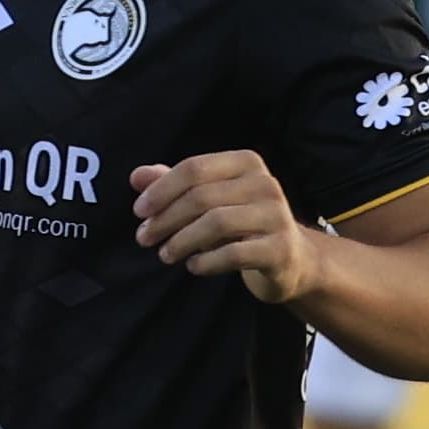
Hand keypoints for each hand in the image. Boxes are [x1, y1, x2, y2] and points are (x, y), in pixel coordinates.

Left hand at [131, 153, 320, 304]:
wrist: (292, 260)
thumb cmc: (242, 224)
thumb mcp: (209, 200)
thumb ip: (174, 185)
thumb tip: (136, 177)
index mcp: (246, 162)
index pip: (194, 168)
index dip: (161, 189)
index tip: (139, 211)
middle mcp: (265, 184)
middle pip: (202, 196)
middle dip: (166, 218)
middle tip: (144, 237)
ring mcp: (276, 216)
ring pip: (216, 223)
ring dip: (182, 241)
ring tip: (165, 254)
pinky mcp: (280, 249)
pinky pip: (233, 254)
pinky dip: (206, 261)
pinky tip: (193, 265)